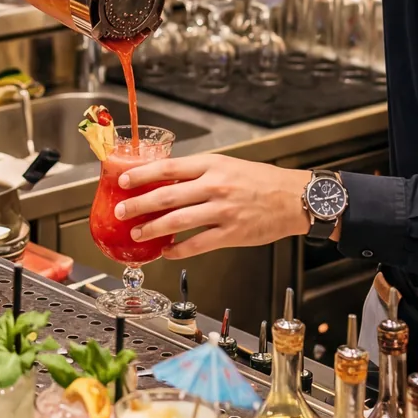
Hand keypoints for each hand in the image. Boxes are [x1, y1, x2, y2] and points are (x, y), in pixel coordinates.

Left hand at [113, 156, 308, 259]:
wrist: (296, 198)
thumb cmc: (261, 181)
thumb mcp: (228, 166)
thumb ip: (199, 174)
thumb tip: (167, 182)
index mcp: (212, 165)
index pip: (168, 168)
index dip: (142, 175)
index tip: (123, 181)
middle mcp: (215, 186)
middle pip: (166, 196)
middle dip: (138, 205)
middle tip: (121, 212)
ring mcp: (223, 211)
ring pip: (178, 221)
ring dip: (153, 229)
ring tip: (137, 234)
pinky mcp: (232, 233)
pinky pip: (198, 244)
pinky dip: (179, 249)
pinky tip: (167, 251)